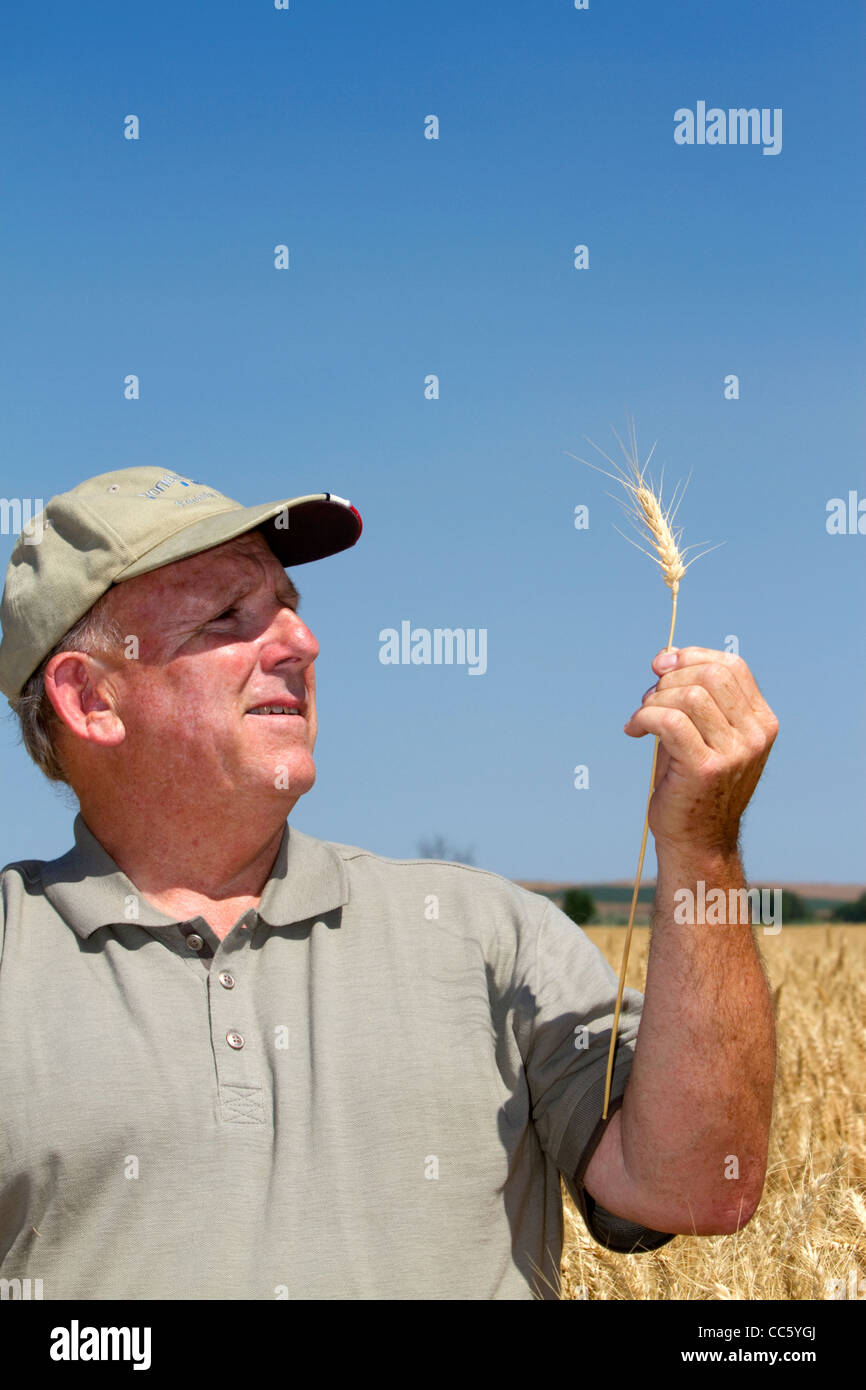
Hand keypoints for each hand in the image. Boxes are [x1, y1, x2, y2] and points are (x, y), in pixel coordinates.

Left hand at [623, 646, 778, 852]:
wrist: (697, 840)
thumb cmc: (691, 782)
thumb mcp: (702, 731)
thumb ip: (692, 693)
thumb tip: (666, 655)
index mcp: (762, 722)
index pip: (732, 666)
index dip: (692, 656)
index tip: (661, 665)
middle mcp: (756, 735)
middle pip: (710, 675)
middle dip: (670, 678)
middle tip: (649, 700)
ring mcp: (735, 753)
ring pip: (688, 695)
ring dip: (654, 701)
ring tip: (642, 719)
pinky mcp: (706, 768)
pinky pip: (669, 722)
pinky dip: (643, 718)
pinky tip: (633, 731)